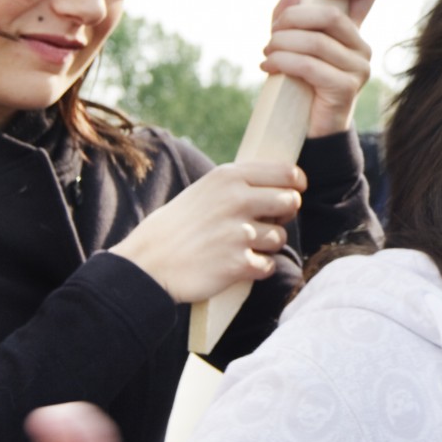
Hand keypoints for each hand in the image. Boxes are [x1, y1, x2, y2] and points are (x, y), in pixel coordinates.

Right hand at [110, 162, 304, 303]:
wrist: (145, 265)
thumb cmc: (175, 228)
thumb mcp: (204, 191)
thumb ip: (239, 185)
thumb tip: (284, 184)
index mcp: (228, 177)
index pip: (287, 173)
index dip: (295, 185)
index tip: (293, 192)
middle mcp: (236, 200)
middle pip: (291, 203)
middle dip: (283, 215)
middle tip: (265, 223)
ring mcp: (238, 232)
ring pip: (280, 237)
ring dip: (266, 246)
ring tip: (239, 247)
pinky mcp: (237, 263)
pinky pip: (268, 265)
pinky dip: (257, 269)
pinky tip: (236, 266)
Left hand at [261, 0, 377, 138]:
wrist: (309, 128)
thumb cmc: (299, 82)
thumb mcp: (291, 45)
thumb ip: (290, 18)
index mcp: (352, 32)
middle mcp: (361, 47)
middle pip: (331, 15)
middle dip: (293, 19)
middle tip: (272, 33)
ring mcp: (358, 68)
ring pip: (316, 42)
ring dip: (282, 44)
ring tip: (266, 53)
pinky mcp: (346, 88)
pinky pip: (310, 66)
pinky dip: (283, 63)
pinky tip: (268, 66)